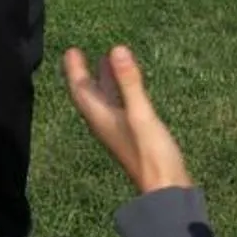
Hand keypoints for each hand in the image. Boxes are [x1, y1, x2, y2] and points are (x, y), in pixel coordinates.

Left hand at [63, 46, 193, 194]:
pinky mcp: (133, 134)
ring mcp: (119, 129)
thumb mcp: (140, 113)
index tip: (70, 51)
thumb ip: (129, 82)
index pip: (81, 90)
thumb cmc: (150, 153)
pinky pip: (120, 106)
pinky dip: (120, 91)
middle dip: (85, 73)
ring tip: (106, 60)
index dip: (74, 70)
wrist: (166, 188)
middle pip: (91, 94)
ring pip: (106, 99)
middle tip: (80, 54)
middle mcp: (105, 123)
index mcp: (101, 118)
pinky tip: (128, 88)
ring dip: (103, 81)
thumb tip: (116, 49)